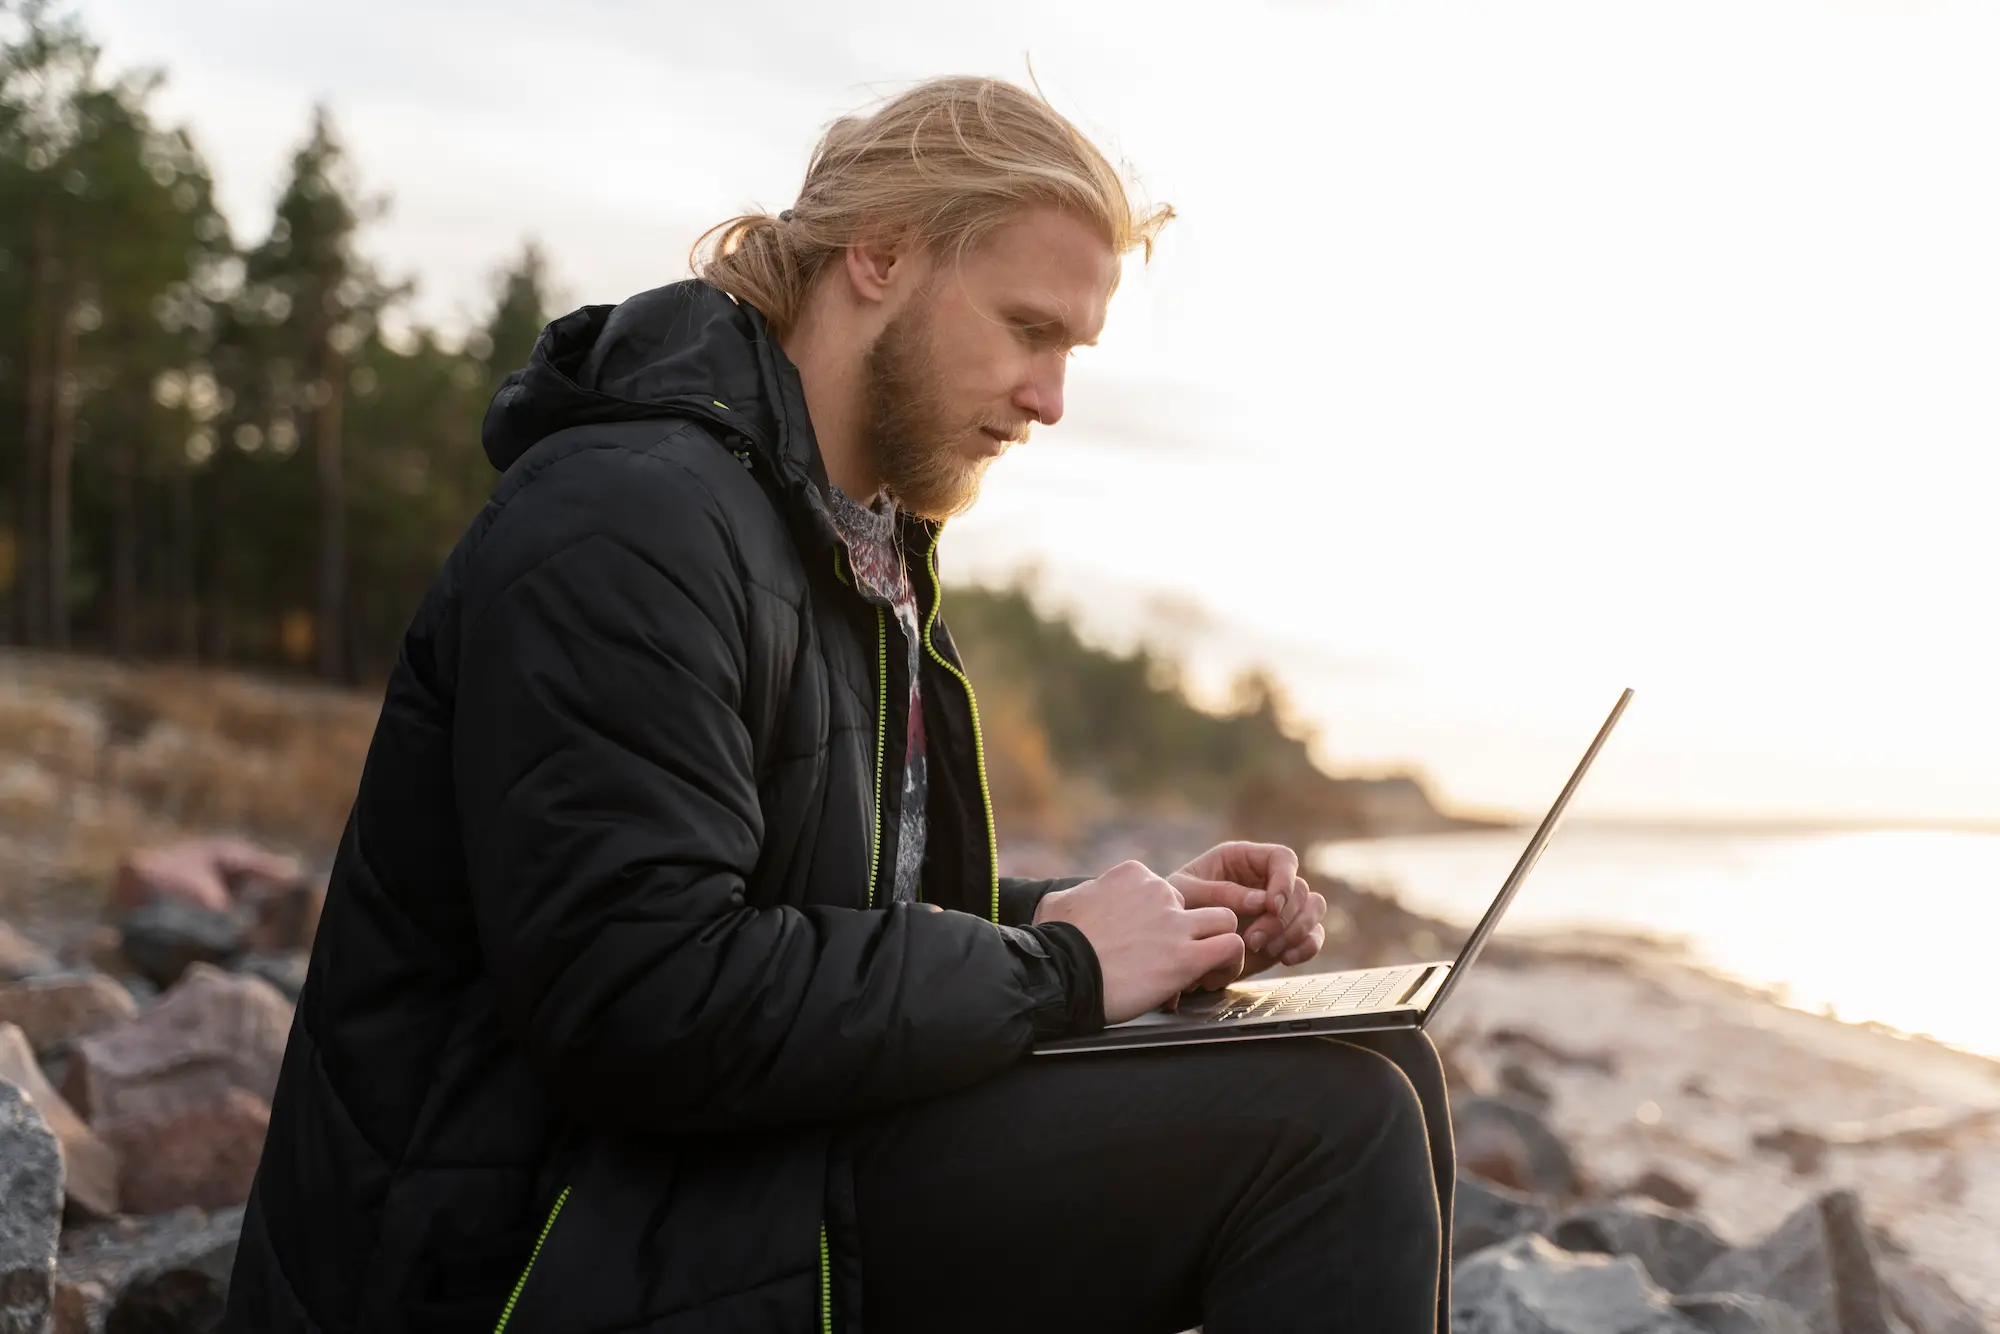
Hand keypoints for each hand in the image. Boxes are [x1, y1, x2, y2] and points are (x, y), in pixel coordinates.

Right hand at [1033, 861, 1245, 1023]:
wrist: (1060, 973)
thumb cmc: (1055, 941)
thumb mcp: (1059, 902)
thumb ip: (1082, 893)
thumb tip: (1082, 898)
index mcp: (1133, 875)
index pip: (1166, 891)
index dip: (1161, 918)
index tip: (1148, 942)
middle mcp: (1159, 892)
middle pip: (1195, 906)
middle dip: (1188, 932)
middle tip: (1172, 960)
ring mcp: (1175, 923)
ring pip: (1224, 920)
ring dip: (1218, 942)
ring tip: (1206, 967)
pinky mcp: (1186, 956)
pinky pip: (1230, 948)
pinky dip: (1229, 963)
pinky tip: (1215, 977)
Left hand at [1169, 841, 1328, 986]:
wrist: (1169, 944)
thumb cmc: (1172, 907)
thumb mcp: (1185, 894)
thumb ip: (1221, 894)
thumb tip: (1262, 901)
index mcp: (1242, 859)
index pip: (1282, 858)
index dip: (1284, 879)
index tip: (1270, 906)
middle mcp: (1265, 880)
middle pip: (1300, 888)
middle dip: (1283, 917)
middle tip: (1254, 940)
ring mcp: (1278, 908)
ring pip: (1313, 909)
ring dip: (1296, 931)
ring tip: (1266, 950)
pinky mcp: (1283, 934)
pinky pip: (1312, 936)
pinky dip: (1306, 947)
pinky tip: (1285, 958)